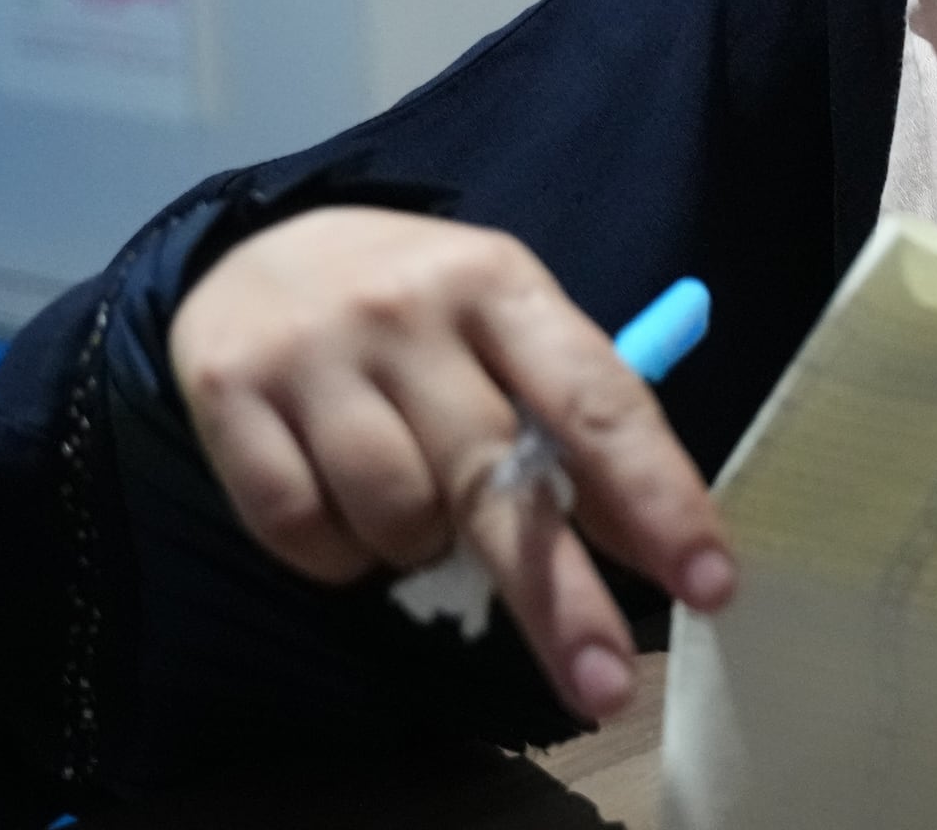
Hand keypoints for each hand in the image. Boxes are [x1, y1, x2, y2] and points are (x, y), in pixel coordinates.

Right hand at [168, 207, 732, 720]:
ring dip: (417, 549)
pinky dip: (334, 552)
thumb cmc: (419, 312)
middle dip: (559, 596)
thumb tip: (655, 544)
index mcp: (504, 285)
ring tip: (412, 509)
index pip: (597, 401)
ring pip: (395, 516)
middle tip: (604, 685)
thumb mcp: (509, 327)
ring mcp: (314, 352)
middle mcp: (410, 311)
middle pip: (497, 480)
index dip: (658, 497)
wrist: (257, 251)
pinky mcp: (228, 395)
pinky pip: (301, 529)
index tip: (708, 582)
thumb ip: (575, 420)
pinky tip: (340, 508)